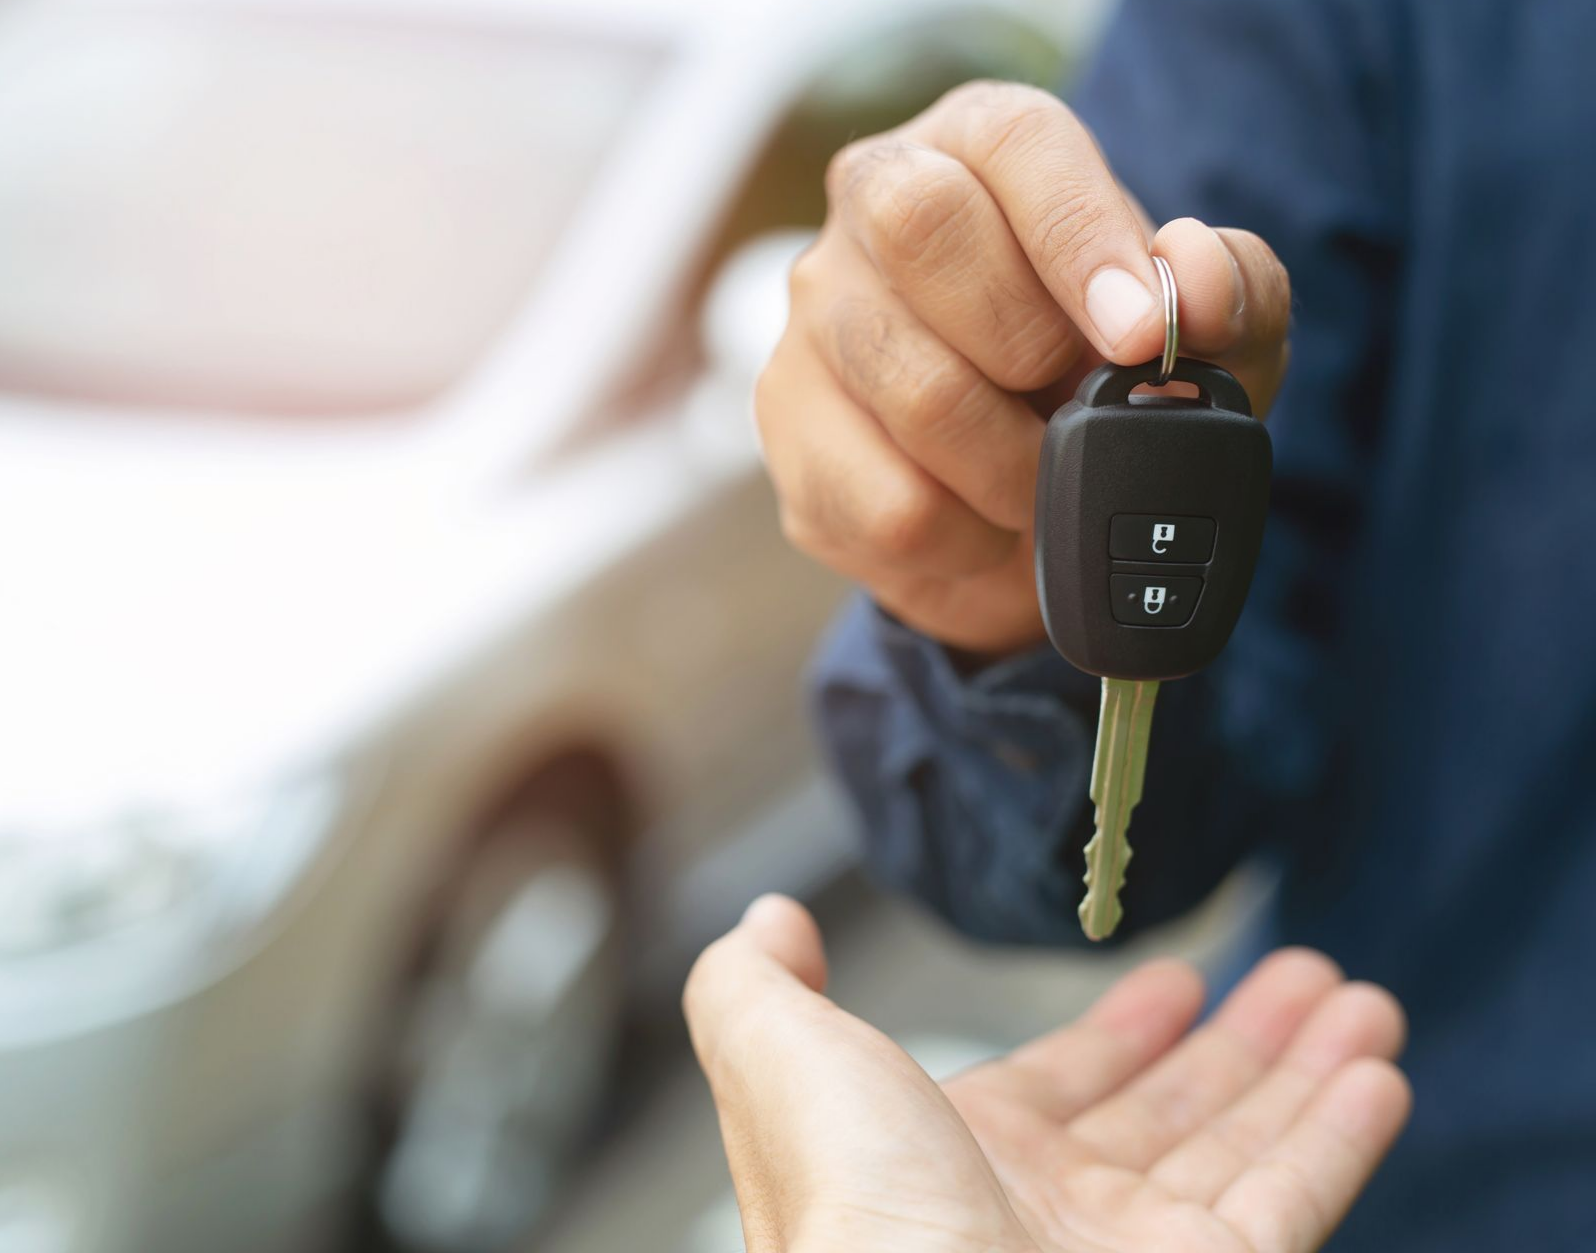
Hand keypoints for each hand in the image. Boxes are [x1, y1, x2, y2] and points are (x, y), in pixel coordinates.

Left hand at [686, 896, 1408, 1252]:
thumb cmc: (851, 1215)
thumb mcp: (778, 1064)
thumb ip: (757, 986)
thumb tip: (772, 919)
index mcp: (948, 1158)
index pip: (1057, 1084)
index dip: (1119, 1033)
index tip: (1177, 984)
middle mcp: (1043, 1214)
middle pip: (1165, 1112)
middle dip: (1236, 1043)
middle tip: (1304, 976)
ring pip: (1238, 1147)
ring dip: (1302, 1070)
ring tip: (1361, 998)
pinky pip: (1288, 1203)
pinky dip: (1338, 1137)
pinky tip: (1378, 1075)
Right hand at [756, 82, 1291, 653]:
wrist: (1025, 513)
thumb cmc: (1109, 387)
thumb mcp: (1210, 341)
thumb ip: (1234, 292)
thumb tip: (1196, 280)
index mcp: (980, 145)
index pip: (1014, 141)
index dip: (1081, 235)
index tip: (1139, 333)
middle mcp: (874, 204)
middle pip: (920, 225)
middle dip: (1027, 342)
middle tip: (1076, 406)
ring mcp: (814, 316)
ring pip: (911, 387)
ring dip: (1013, 468)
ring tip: (1041, 481)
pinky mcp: (787, 427)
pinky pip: (889, 505)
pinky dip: (968, 541)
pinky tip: (981, 524)